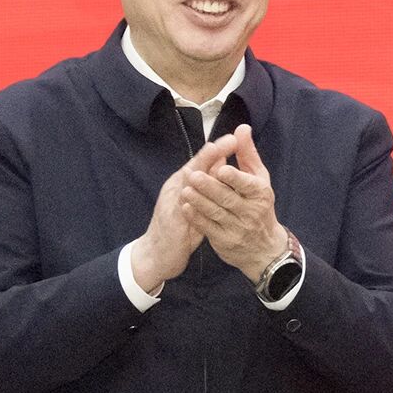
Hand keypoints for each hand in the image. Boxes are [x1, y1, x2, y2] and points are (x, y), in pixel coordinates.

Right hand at [128, 134, 235, 290]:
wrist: (158, 253)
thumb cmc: (180, 226)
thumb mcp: (197, 201)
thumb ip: (208, 181)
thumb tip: (221, 159)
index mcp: (184, 182)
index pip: (201, 162)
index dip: (216, 150)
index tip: (233, 138)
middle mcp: (176, 189)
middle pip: (194, 168)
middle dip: (211, 154)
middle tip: (230, 141)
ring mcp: (172, 204)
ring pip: (187, 185)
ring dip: (202, 172)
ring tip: (217, 161)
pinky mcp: (172, 222)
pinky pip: (183, 210)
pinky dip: (193, 202)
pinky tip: (202, 195)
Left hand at [180, 124, 290, 281]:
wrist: (264, 248)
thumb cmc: (259, 205)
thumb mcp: (259, 179)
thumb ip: (247, 154)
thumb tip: (241, 128)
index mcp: (260, 194)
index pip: (247, 185)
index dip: (234, 178)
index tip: (220, 169)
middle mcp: (251, 212)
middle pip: (227, 198)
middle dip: (209, 187)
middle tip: (192, 175)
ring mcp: (238, 229)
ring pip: (216, 212)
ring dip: (199, 201)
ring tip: (185, 189)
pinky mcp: (225, 241)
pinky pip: (208, 228)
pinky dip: (196, 217)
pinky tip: (186, 207)